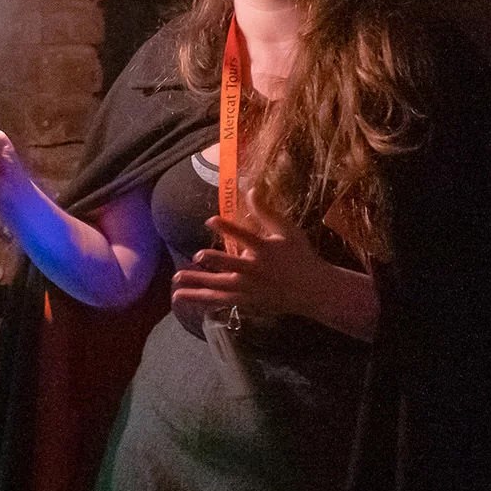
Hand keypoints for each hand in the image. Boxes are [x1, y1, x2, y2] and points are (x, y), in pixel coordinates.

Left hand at [172, 184, 340, 326]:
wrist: (314, 291)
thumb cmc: (300, 256)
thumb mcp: (288, 231)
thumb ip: (266, 212)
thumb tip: (251, 189)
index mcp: (267, 251)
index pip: (246, 237)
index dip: (228, 228)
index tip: (211, 220)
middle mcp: (256, 271)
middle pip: (232, 266)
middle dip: (214, 261)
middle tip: (197, 256)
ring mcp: (250, 289)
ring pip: (220, 288)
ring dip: (197, 285)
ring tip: (176, 281)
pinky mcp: (246, 302)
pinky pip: (220, 301)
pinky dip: (202, 300)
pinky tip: (182, 297)